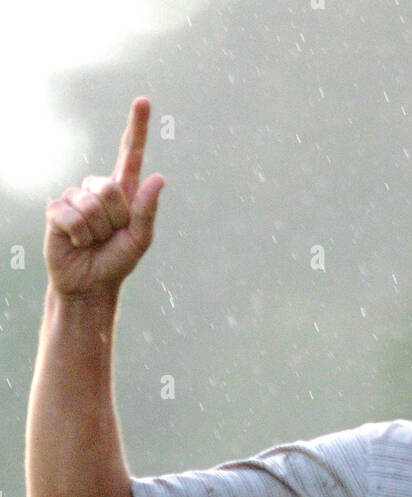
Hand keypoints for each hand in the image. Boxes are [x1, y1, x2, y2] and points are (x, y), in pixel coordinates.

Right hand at [44, 96, 163, 298]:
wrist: (90, 284)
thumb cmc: (116, 262)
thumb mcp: (139, 240)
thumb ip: (148, 210)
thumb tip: (158, 177)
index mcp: (123, 192)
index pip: (130, 154)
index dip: (137, 128)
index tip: (143, 101)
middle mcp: (98, 189)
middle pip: (111, 188)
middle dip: (115, 219)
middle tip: (109, 236)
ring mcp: (75, 197)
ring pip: (92, 204)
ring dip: (96, 231)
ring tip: (93, 241)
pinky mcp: (57, 209)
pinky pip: (73, 215)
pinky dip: (79, 235)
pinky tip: (77, 242)